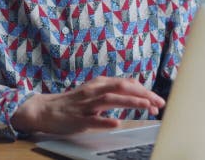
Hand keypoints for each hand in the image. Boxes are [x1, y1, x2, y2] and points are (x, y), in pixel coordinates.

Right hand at [11, 77, 164, 134]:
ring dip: (130, 102)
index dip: (144, 90)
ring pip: (110, 100)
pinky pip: (92, 120)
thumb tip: (135, 87)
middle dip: (142, 94)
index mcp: (99, 84)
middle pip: (121, 88)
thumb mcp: (93, 91)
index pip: (126, 83)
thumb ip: (111, 89)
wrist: (45, 110)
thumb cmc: (72, 102)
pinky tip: (116, 122)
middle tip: (159, 103)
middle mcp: (93, 91)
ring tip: (147, 107)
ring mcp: (85, 105)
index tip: (158, 100)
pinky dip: (105, 120)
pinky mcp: (77, 119)